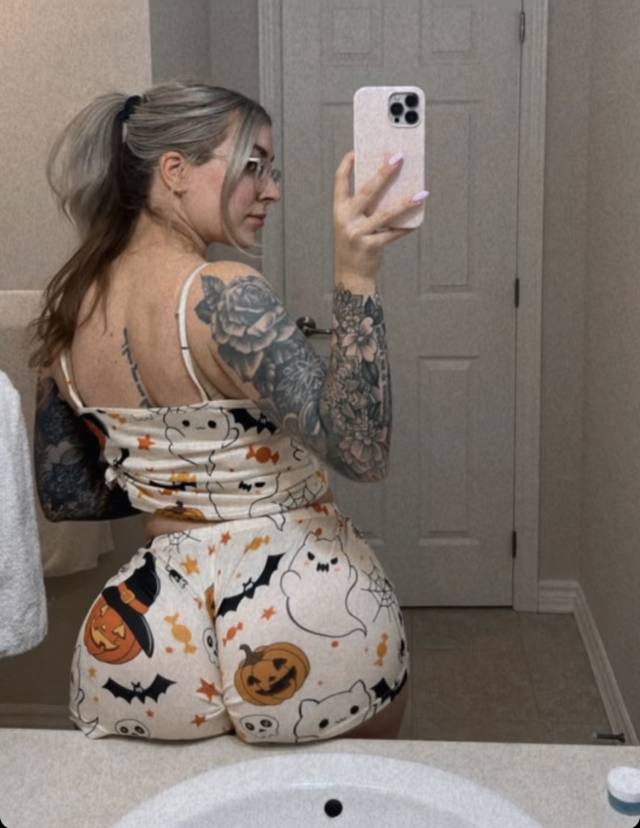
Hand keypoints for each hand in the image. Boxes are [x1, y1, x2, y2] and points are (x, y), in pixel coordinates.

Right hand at [333, 150, 426, 282]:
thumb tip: (391, 186)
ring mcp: (357, 233)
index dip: (347, 165)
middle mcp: (346, 220)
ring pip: (385, 213)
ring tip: (421, 193)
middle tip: (398, 157)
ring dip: (404, 203)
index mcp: (339, 210)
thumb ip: (365, 207)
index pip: (340, 182)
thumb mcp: (353, 223)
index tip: (356, 151)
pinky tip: (416, 222)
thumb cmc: (355, 245)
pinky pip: (392, 234)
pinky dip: (405, 228)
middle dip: (383, 172)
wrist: (351, 275)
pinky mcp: (370, 247)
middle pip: (367, 191)